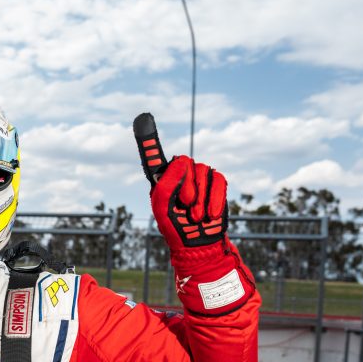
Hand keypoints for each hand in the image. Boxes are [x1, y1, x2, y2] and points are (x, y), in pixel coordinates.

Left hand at [133, 113, 225, 251]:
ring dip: (201, 197)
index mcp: (161, 178)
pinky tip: (210, 214)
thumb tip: (182, 160)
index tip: (143, 116)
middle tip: (186, 207)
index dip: (147, 138)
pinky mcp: (217, 183)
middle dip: (187, 187)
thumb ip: (165, 185)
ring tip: (196, 215)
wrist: (198, 245)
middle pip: (185, 162)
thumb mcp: (163, 209)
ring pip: (203, 170)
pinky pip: (219, 180)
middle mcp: (180, 173)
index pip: (154, 156)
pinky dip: (215, 198)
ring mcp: (199, 176)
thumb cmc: (176, 227)